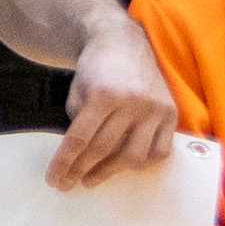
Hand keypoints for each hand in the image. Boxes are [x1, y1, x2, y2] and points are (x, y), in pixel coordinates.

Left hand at [47, 18, 181, 190]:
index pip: (79, 138)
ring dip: (111, 172)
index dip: (64, 162)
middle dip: (82, 170)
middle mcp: (132, 103)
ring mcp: (154, 109)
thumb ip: (78, 121)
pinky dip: (143, 163)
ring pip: (134, 155)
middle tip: (69, 183)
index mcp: (103, 95)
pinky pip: (160, 150)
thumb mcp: (77, 91)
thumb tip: (77, 156)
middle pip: (104, 149)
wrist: (123, 43)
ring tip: (92, 178)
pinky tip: (126, 166)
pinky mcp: (170, 113)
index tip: (54, 179)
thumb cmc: (95, 69)